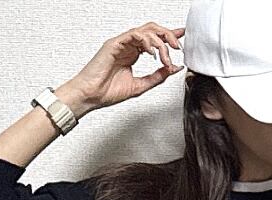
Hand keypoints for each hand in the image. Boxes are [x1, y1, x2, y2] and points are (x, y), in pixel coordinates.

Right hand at [68, 22, 185, 111]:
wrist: (90, 96)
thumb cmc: (107, 92)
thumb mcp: (140, 86)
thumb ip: (157, 77)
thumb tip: (174, 69)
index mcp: (132, 53)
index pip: (154, 39)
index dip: (168, 36)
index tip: (181, 37)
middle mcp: (128, 46)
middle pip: (152, 30)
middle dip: (168, 35)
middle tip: (178, 46)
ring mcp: (121, 43)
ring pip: (145, 31)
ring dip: (160, 42)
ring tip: (166, 56)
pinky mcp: (114, 44)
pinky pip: (134, 35)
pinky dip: (146, 41)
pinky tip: (152, 52)